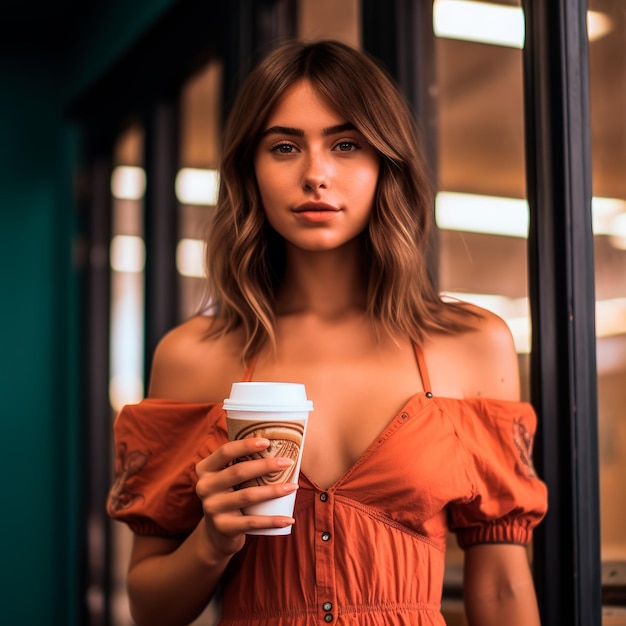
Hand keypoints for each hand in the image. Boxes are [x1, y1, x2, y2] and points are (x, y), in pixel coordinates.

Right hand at [195, 438, 297, 557]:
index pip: (225, 451)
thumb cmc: (230, 495)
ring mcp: (212, 508)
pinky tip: (288, 519)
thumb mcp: (227, 478)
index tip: (268, 442)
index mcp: (205, 469)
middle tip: (288, 462)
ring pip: (248, 495)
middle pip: (239, 471)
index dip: (246, 445)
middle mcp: (204, 487)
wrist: (216, 533)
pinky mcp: (223, 527)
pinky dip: (272, 521)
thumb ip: (240, 462)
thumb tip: (277, 442)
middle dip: (266, 465)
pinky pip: (252, 523)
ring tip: (294, 486)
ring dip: (274, 490)